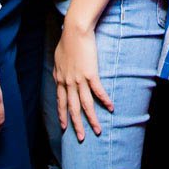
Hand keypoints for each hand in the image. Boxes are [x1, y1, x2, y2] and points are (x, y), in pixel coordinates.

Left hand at [53, 20, 114, 141]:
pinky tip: (111, 108)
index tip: (64, 127)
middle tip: (81, 138)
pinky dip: (104, 100)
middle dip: (77, 124)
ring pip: (85, 104)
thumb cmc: (67, 41)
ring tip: (98, 130)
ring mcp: (79, 79)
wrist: (74, 31)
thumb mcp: (58, 58)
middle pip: (73, 108)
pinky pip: (98, 91)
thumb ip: (58, 70)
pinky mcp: (91, 73)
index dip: (62, 116)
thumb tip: (58, 76)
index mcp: (60, 79)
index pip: (60, 102)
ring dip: (92, 119)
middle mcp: (68, 82)